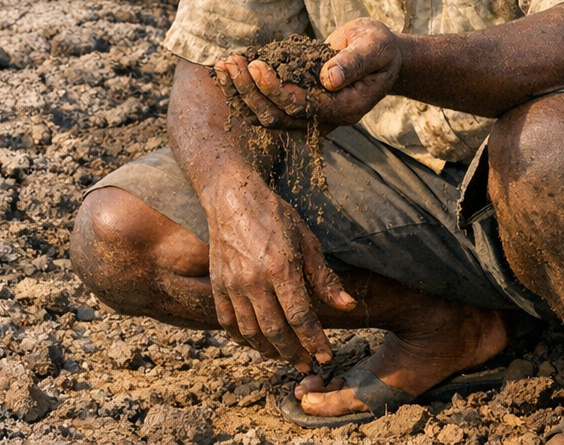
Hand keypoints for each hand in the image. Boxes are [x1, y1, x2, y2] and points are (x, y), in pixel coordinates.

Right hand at [206, 178, 354, 370]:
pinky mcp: (217, 285)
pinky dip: (242, 338)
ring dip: (269, 351)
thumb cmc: (274, 215)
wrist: (232, 198)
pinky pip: (227, 322)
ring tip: (284, 357)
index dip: (315, 341)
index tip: (325, 355)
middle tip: (306, 364)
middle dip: (294, 353)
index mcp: (280, 268)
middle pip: (275, 331)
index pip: (300, 317)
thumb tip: (347, 305)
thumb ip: (324, 277)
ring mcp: (232, 285)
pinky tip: (256, 342)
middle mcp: (254, 280)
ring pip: (250, 332)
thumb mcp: (307, 240)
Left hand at [212, 19, 402, 130]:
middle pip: (278, 116)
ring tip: (222, 65)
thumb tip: (329, 78)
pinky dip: (243, 91)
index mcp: (346, 108)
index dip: (276, 89)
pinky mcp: (296, 106)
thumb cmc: (379, 49)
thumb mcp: (375, 47)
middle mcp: (325, 119)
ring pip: (266, 116)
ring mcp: (309, 115)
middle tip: (231, 62)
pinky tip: (227, 71)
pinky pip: (265, 106)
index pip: (303, 107)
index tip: (256, 65)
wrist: (380, 57)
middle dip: (250, 91)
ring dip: (240, 93)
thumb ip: (354, 62)